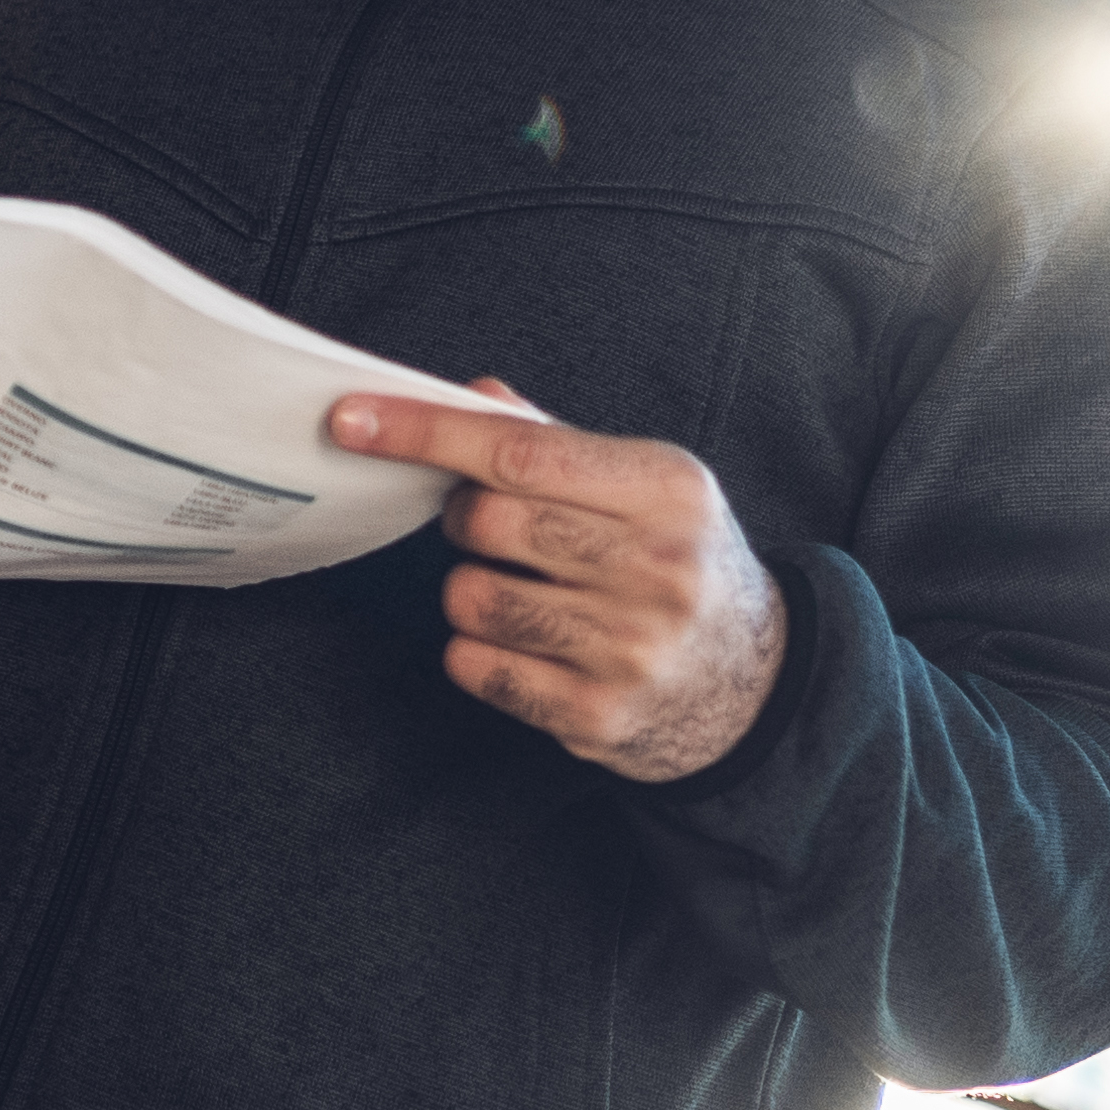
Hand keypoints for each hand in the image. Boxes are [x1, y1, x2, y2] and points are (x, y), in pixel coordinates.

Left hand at [333, 385, 788, 781]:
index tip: (353, 419)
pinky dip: (477, 649)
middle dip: (462, 516)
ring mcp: (630, 649)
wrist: (756, 682)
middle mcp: (656, 568)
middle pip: (487, 522)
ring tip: (519, 589)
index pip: (518, 452)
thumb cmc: (681, 560)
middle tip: (490, 524)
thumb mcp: (646, 485)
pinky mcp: (598, 715)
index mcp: (667, 489)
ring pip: (472, 598)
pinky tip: (524, 643)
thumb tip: (470, 395)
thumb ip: (553, 441)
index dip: (425, 433)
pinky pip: (477, 668)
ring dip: (470, 587)